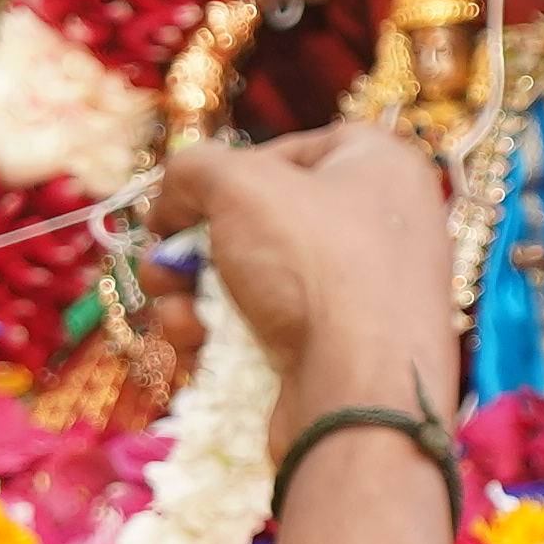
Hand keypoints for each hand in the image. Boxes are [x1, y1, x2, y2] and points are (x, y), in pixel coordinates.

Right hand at [152, 127, 454, 435]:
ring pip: (255, 282)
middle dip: (196, 245)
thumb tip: (173, 201)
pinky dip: (223, 336)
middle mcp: (382, 229)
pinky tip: (195, 344)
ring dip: (195, 295)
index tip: (190, 194)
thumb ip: (193, 170)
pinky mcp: (338, 355)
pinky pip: (268, 331)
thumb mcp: (238, 185)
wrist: (359, 393)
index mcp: (383, 169)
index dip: (235, 167)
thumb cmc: (312, 265)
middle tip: (160, 263)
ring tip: (172, 309)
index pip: (298, 150)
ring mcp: (363, 298)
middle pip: (264, 222)